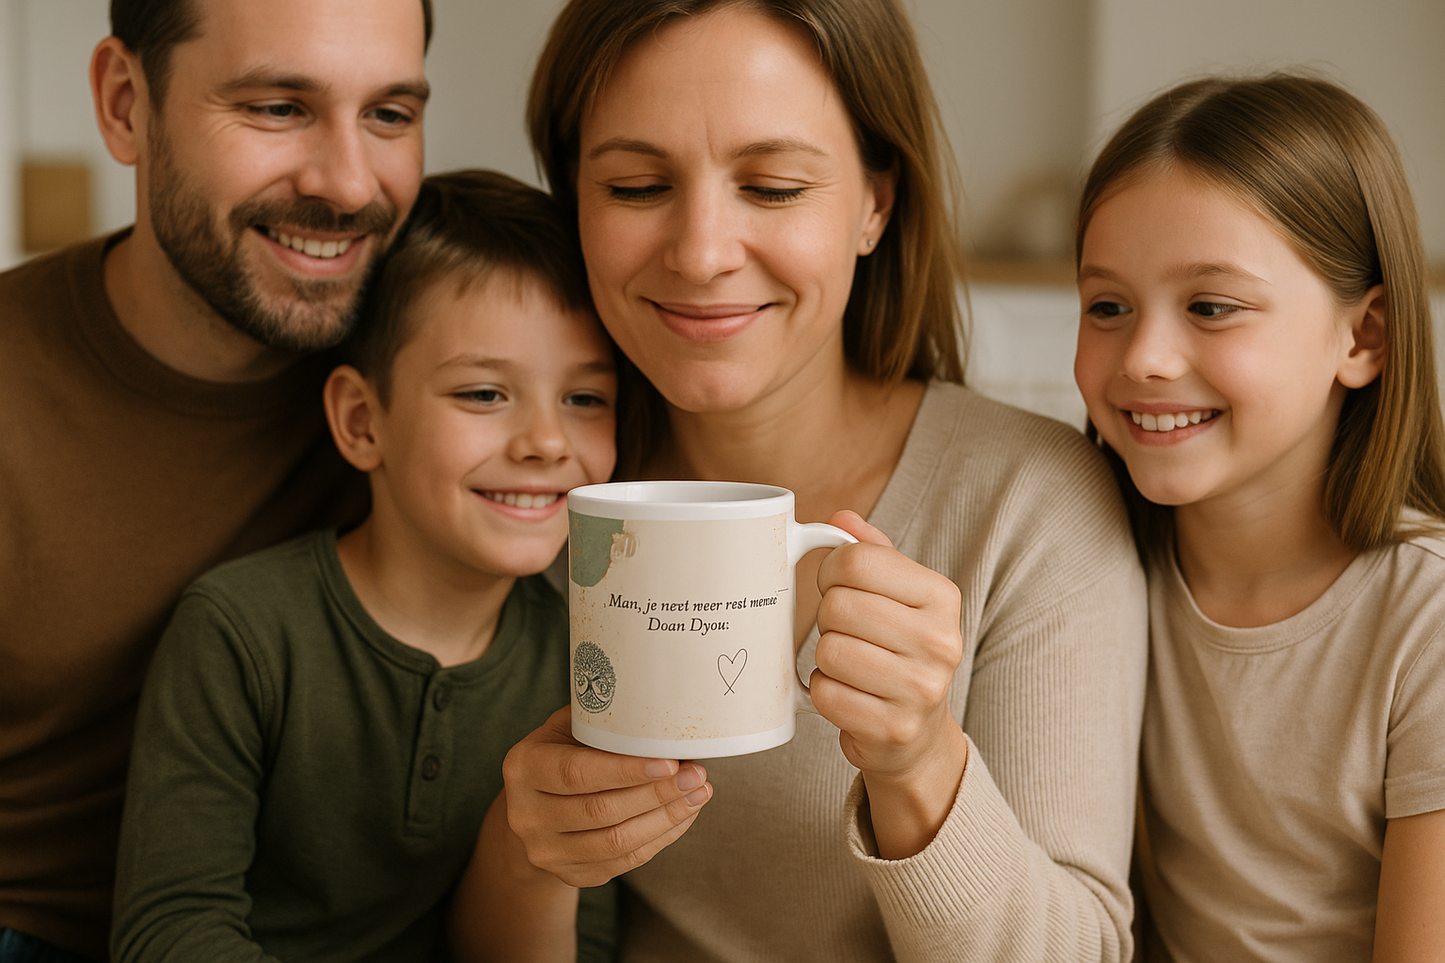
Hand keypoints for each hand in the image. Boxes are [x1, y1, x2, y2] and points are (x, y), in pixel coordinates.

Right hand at [502, 706, 712, 887]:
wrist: (533, 806)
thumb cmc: (562, 753)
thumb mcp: (567, 727)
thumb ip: (601, 721)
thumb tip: (663, 716)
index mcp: (524, 767)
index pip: (576, 772)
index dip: (625, 770)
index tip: (669, 762)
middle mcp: (526, 814)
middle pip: (600, 810)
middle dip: (656, 793)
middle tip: (695, 775)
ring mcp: (545, 850)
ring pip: (616, 842)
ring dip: (665, 818)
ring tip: (698, 794)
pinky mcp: (570, 875)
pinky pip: (624, 861)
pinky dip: (661, 837)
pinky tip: (683, 815)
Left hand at [809, 510, 968, 856]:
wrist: (917, 733)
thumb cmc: (898, 650)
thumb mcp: (897, 595)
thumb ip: (871, 552)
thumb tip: (839, 518)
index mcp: (941, 596)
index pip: (857, 561)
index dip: (831, 571)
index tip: (836, 586)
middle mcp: (940, 641)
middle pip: (838, 606)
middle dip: (827, 618)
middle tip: (844, 632)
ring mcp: (921, 689)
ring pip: (829, 651)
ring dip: (825, 658)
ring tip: (849, 664)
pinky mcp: (894, 728)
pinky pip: (825, 694)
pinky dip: (824, 692)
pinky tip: (848, 693)